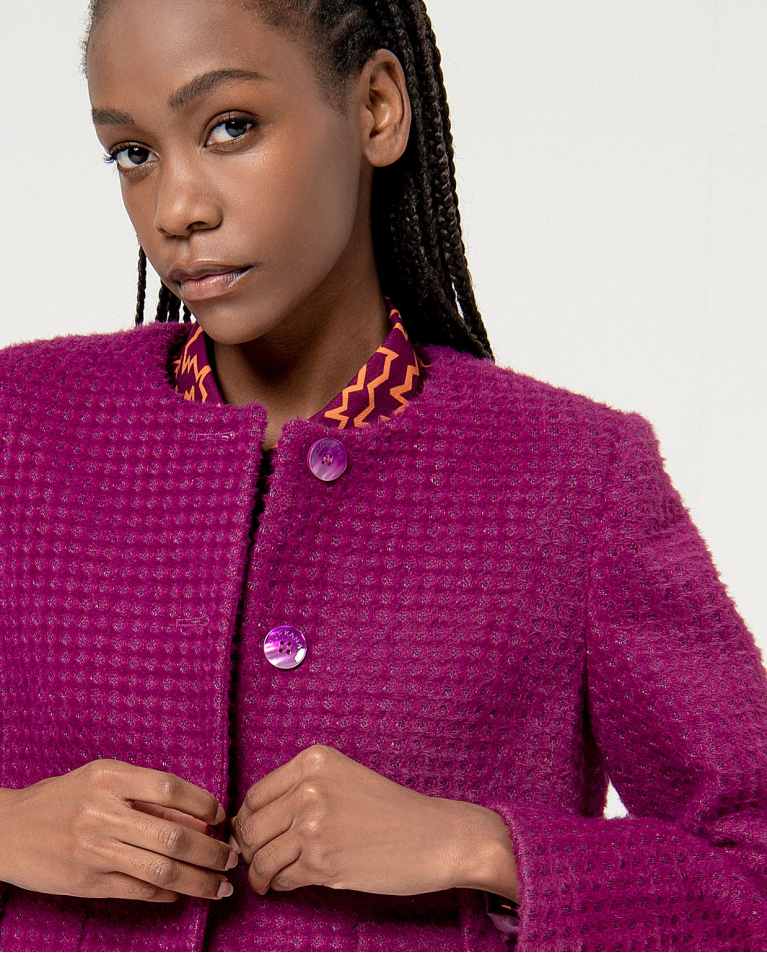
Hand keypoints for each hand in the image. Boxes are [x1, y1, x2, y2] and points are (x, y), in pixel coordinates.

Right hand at [0, 760, 238, 902]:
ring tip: (220, 886)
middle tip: (232, 858)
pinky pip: (137, 890)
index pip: (170, 788)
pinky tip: (182, 893)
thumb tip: (200, 819)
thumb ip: (147, 797)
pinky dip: (166, 893)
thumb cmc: (63, 799)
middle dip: (211, 851)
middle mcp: (103, 812)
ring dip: (198, 880)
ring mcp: (94, 850)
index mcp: (110, 777)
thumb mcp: (102, 781)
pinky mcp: (86, 882)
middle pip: (172, 836)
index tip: (222, 817)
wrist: (8, 830)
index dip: (204, 803)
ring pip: (160, 870)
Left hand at [231, 745, 517, 899]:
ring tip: (269, 878)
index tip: (254, 835)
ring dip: (261, 873)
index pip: (255, 795)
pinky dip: (281, 885)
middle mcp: (309, 788)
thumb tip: (251, 823)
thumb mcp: (343, 778)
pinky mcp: (322, 863)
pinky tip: (292, 883)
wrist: (435, 836)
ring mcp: (314, 826)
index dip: (249, 820)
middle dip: (249, 849)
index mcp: (314, 761)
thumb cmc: (391, 810)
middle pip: (251, 827)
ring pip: (261, 856)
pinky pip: (282, 878)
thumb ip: (301, 790)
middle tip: (257, 861)